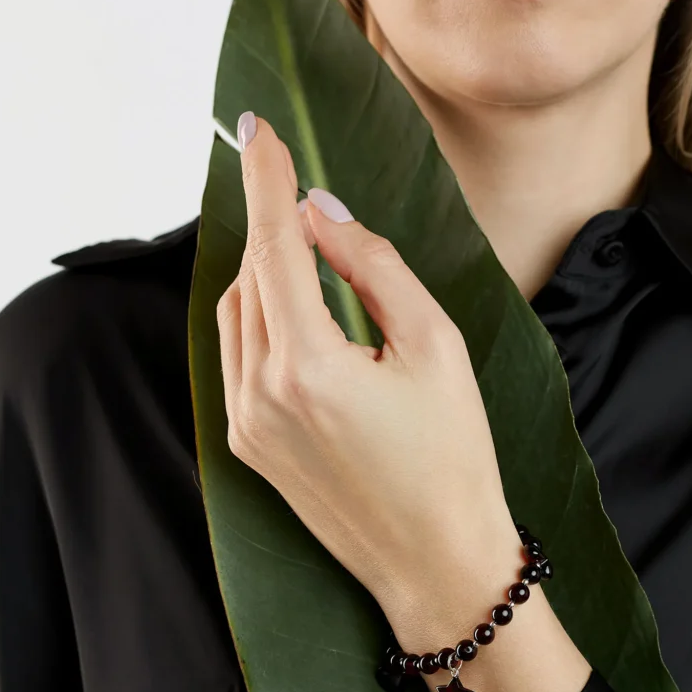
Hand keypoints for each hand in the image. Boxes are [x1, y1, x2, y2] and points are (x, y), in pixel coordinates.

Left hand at [216, 113, 519, 635]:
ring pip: (237, 317)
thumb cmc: (453, 459)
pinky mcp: (249, 448)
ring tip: (313, 263)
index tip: (259, 129)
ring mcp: (247, 426)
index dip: (267, 179)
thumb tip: (325, 214)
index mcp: (309, 367)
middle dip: (274, 229)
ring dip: (267, 275)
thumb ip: (375, 270)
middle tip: (307, 201)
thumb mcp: (436, 348)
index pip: (274, 245)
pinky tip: (300, 319)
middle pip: (251, 277)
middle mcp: (261, 394)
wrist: (437, 563)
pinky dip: (261, 321)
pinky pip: (239, 359)